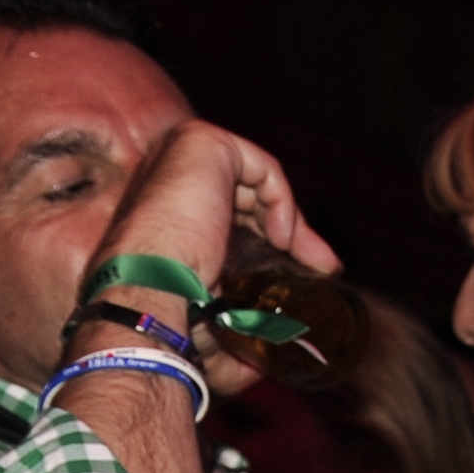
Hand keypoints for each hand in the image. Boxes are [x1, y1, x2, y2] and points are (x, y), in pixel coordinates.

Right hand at [94, 119, 339, 291]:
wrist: (151, 284)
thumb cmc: (175, 298)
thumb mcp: (215, 287)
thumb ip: (238, 285)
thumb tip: (272, 331)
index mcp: (162, 203)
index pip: (230, 208)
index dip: (270, 237)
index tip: (309, 270)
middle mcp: (165, 170)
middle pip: (248, 194)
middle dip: (291, 231)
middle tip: (322, 267)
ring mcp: (178, 151)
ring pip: (258, 182)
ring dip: (292, 223)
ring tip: (309, 261)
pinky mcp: (200, 141)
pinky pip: (263, 169)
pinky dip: (281, 203)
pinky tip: (281, 238)